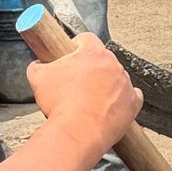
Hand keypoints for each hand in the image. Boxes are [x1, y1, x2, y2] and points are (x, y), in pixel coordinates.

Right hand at [28, 32, 141, 157]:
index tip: (71, 56)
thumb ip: (39, 65)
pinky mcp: (133, 102)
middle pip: (102, 59)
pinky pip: (131, 96)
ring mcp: (125, 83)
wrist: (77, 132)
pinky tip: (110, 106)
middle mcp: (113, 64)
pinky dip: (122, 100)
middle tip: (77, 83)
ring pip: (116, 78)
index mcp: (92, 53)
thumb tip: (39, 65)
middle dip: (91, 68)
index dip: (77, 47)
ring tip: (90, 100)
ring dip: (106, 85)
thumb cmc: (59, 104)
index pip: (86, 39)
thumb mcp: (38, 78)